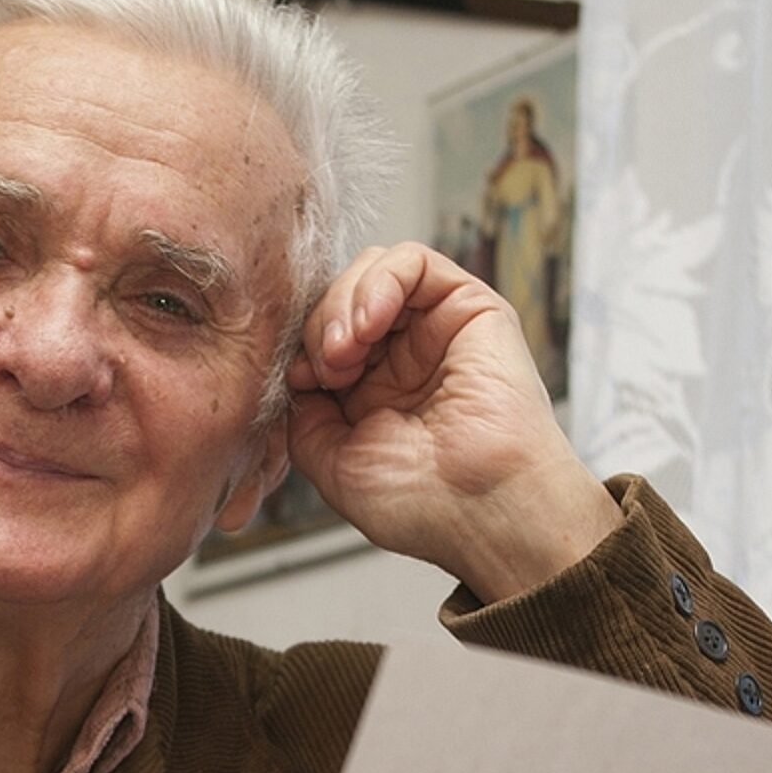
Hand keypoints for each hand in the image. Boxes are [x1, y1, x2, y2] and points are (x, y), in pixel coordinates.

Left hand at [286, 242, 620, 602]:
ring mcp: (434, 330)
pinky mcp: (470, 307)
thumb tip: (288, 371)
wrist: (483, 511)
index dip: (297, 346)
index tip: (295, 380)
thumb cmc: (421, 503)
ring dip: (342, 304)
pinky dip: (379, 282)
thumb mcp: (331, 460)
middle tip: (324, 369)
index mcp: (369, 393)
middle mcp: (401, 357)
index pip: (317, 334)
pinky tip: (368, 324)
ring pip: (370, 272)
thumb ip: (302, 410)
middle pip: (339, 298)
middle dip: (317, 325)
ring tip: (345, 351)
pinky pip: (412, 261)